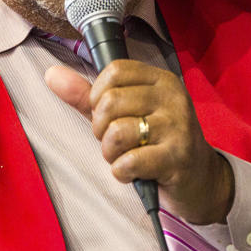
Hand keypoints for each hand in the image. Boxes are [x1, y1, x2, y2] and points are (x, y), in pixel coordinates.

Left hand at [45, 61, 234, 223]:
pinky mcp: (178, 158)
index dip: (98, 95)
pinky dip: (121, 172)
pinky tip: (133, 173)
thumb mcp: (125, 114)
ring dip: (110, 153)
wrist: (200, 179)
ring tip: (124, 157)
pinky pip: (130, 161)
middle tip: (115, 141)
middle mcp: (172, 98)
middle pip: (111, 102)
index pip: (115, 71)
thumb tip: (51, 74)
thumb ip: (87, 96)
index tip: (106, 115)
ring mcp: (177, 127)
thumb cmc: (157, 143)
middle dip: (101, 129)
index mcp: (160, 80)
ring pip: (118, 132)